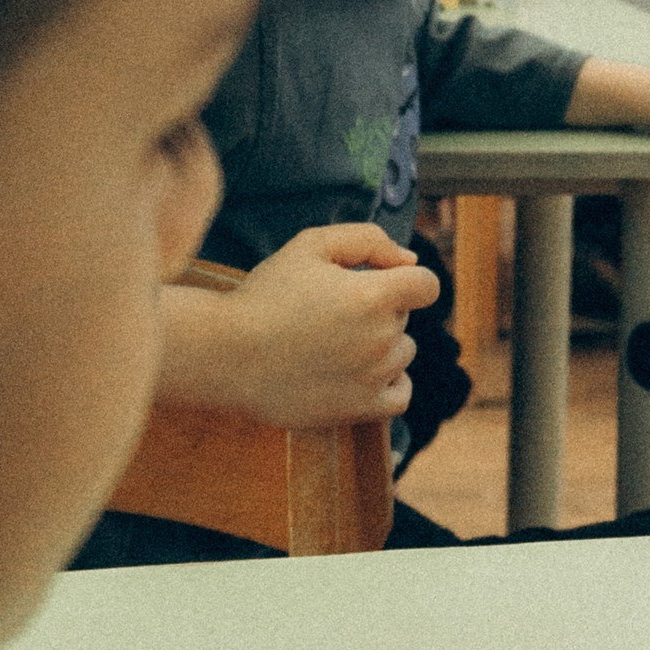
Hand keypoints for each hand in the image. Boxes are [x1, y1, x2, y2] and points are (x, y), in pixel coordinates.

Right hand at [210, 224, 439, 429]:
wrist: (224, 355)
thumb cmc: (265, 295)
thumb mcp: (312, 245)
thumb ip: (368, 240)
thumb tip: (409, 260)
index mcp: (374, 296)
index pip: (426, 285)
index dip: (405, 280)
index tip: (379, 283)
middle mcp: (381, 339)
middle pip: (404, 318)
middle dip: (379, 310)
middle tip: (330, 313)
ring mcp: (373, 377)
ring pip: (402, 353)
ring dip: (381, 346)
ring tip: (333, 343)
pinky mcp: (359, 409)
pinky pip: (401, 395)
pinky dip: (390, 383)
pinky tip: (361, 372)